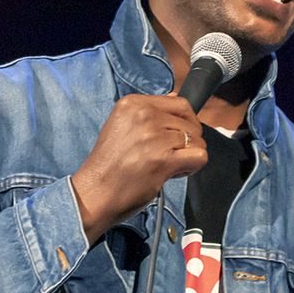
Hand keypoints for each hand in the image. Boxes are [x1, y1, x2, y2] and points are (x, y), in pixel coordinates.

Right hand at [71, 94, 206, 243]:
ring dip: (187, 156)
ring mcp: (154, 137)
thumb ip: (149, 113)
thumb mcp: (122, 125)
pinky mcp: (163, 160)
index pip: (180, 103)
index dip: (184, 122)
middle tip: (168, 155)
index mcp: (133, 103)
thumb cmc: (108, 165)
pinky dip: (192, 167)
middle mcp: (144, 115)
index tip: (174, 137)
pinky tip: (174, 172)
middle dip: (186, 141)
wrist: (94, 193)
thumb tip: (175, 100)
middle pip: (190, 123)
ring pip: (197, 140)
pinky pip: (199, 156)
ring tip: (167, 165)